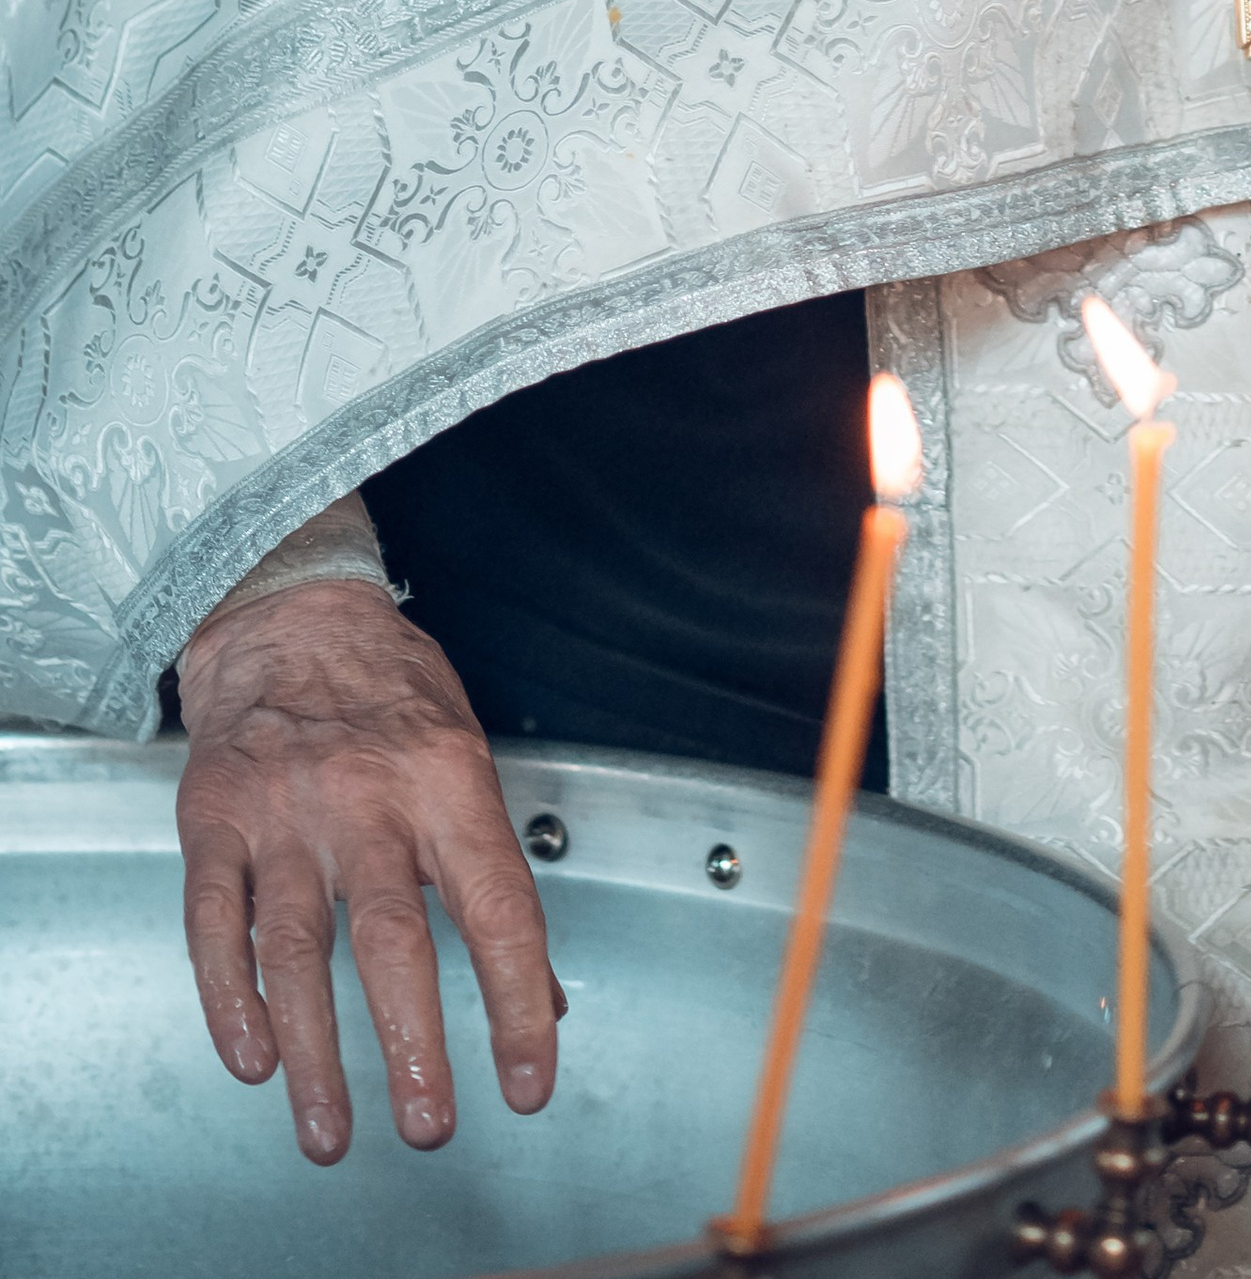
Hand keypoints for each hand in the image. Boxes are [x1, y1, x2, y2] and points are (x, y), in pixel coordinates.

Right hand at [177, 579, 557, 1163]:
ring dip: (314, 1052)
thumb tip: (542, 993)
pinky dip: (231, 1001)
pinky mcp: (215, 823)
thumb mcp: (467, 756)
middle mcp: (366, 797)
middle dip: (413, 1043)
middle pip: (392, 936)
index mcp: (447, 779)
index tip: (529, 1077)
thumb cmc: (389, 689)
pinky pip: (217, 925)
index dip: (518, 999)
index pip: (497, 905)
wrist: (289, 613)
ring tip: (330, 1130)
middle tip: (428, 1124)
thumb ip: (495, 873)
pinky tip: (252, 1058)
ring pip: (298, 949)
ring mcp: (284, 813)